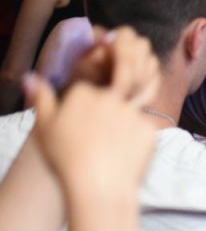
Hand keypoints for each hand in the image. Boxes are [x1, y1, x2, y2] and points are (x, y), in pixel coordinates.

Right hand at [27, 29, 158, 202]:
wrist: (98, 188)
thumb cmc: (67, 160)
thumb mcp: (46, 127)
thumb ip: (42, 99)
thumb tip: (31, 77)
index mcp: (83, 93)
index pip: (91, 81)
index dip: (94, 87)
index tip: (99, 86)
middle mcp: (109, 98)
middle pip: (123, 70)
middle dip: (129, 52)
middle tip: (135, 41)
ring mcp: (132, 113)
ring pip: (143, 91)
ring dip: (148, 78)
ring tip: (150, 77)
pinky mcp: (148, 131)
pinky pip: (146, 126)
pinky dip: (140, 132)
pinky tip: (133, 147)